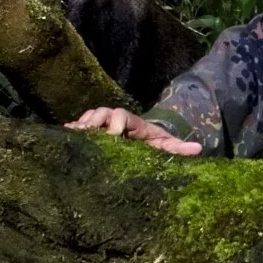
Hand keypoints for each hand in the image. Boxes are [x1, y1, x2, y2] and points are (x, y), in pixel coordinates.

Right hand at [66, 106, 201, 155]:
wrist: (142, 141)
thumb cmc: (154, 143)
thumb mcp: (167, 145)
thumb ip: (179, 148)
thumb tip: (199, 148)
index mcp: (132, 121)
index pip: (121, 115)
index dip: (116, 123)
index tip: (114, 135)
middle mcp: (115, 119)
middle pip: (100, 113)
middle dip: (93, 122)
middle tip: (86, 133)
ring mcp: (102, 123)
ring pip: (88, 118)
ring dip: (81, 126)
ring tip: (73, 135)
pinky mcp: (92, 131)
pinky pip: (79, 127)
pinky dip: (72, 131)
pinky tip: (63, 137)